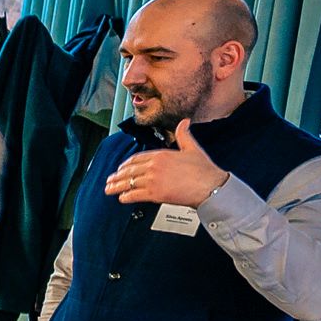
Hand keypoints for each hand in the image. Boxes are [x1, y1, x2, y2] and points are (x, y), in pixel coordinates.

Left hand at [104, 122, 223, 210]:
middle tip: (110, 180)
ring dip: (117, 186)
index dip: (126, 164)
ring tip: (109, 189)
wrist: (211, 186)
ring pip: (129, 182)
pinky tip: (122, 198)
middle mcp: (155, 166)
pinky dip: (126, 197)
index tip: (121, 168)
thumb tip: (184, 122)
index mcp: (161, 155)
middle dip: (117, 176)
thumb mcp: (192, 148)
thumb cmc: (204, 170)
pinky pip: (135, 195)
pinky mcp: (155, 194)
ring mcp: (153, 180)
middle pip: (130, 170)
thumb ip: (184, 134)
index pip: (137, 158)